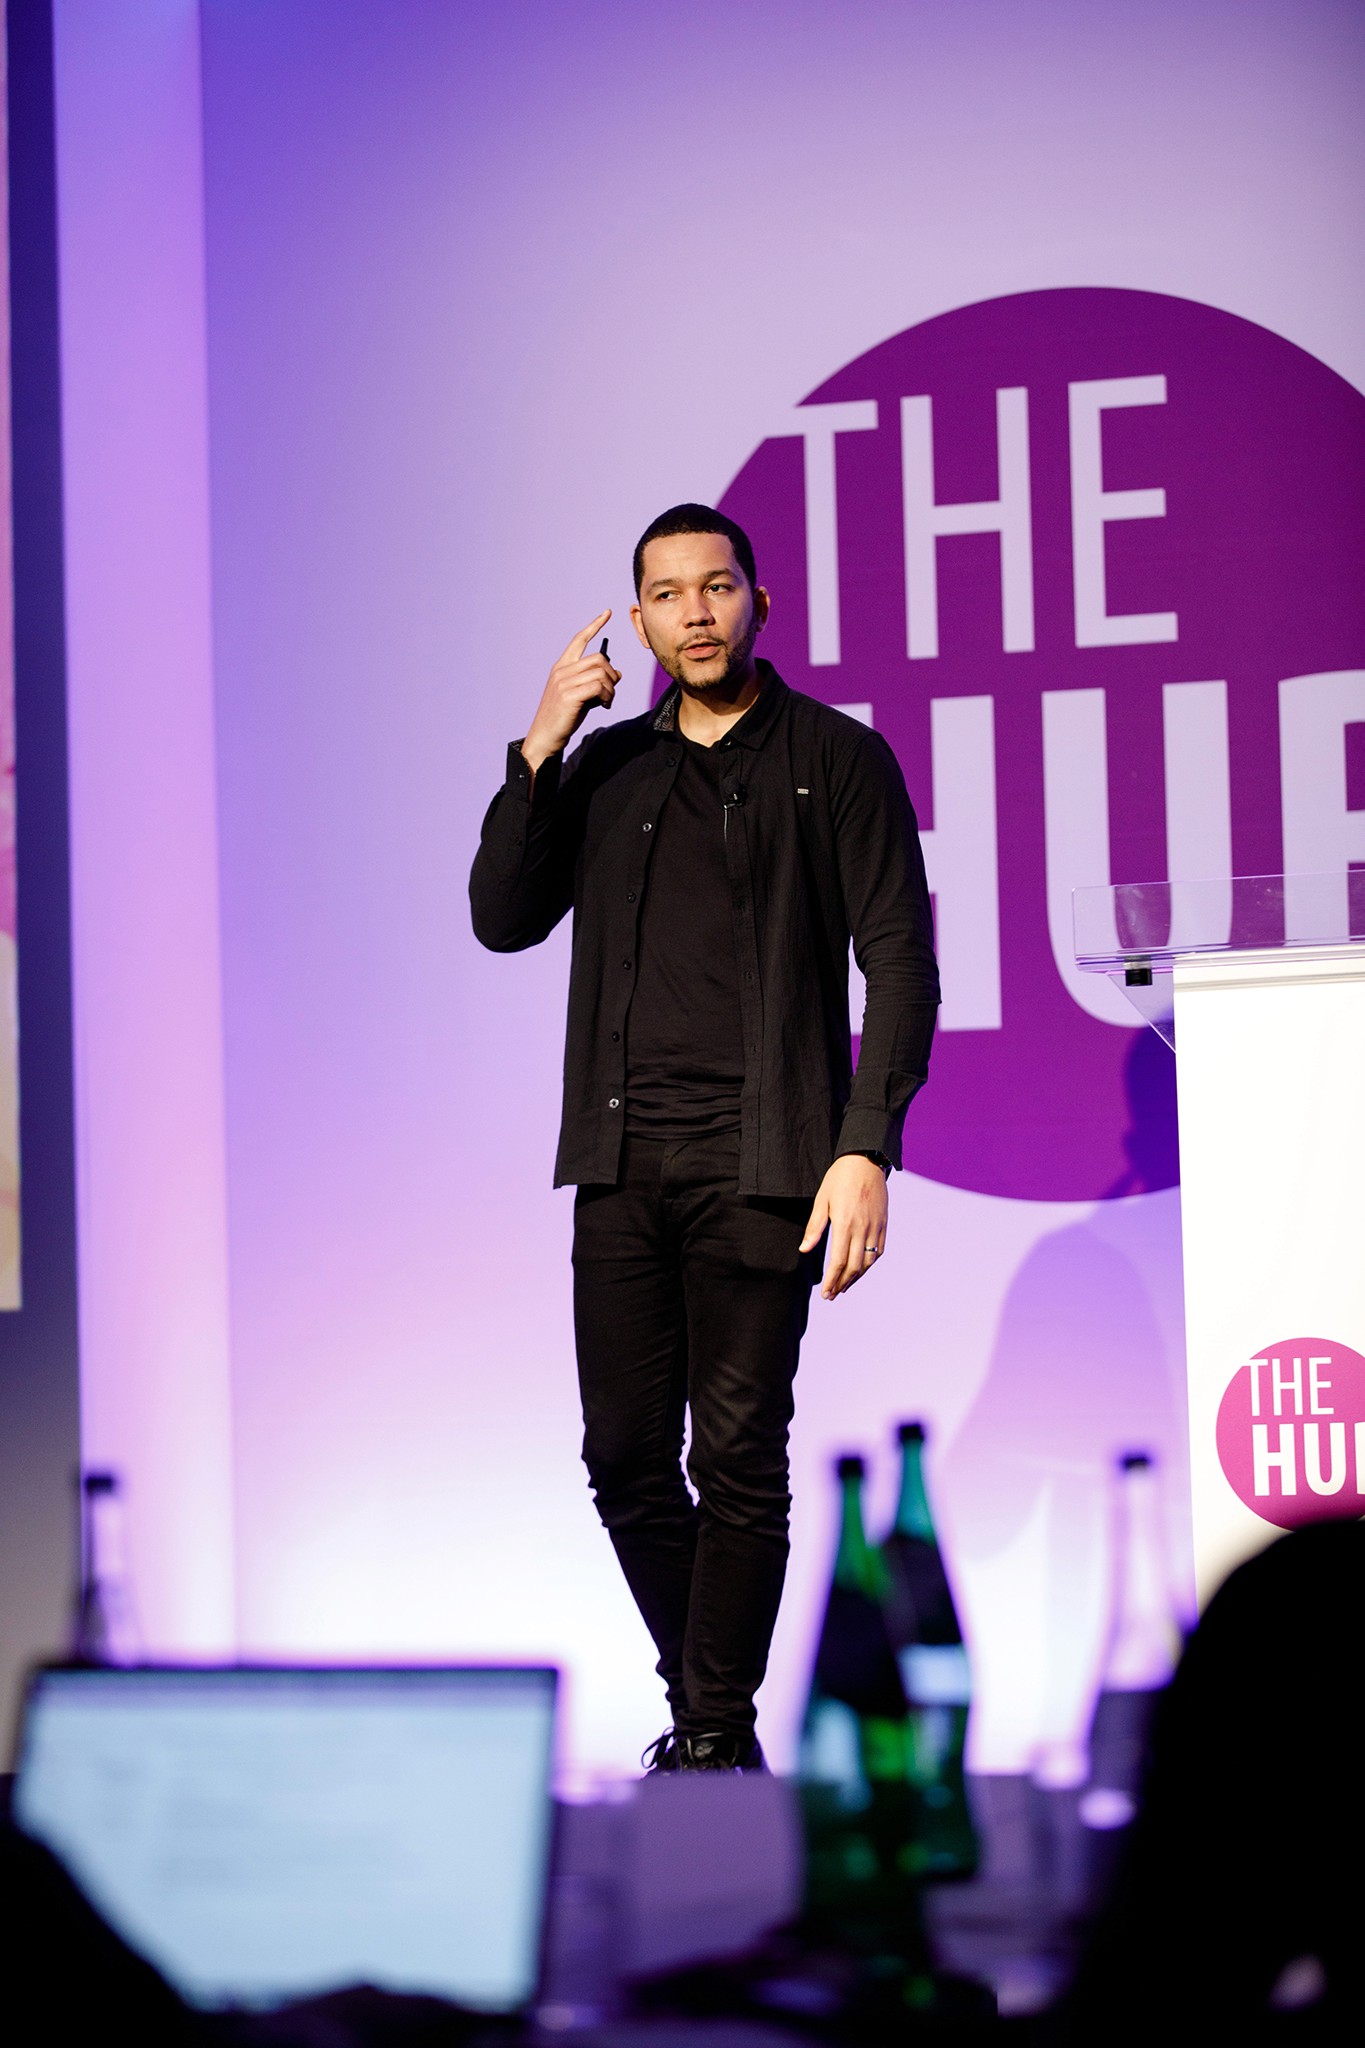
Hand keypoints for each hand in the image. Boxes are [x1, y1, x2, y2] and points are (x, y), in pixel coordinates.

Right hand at [521, 610, 620, 772]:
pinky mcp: (569, 696)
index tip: (607, 612)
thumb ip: (595, 681)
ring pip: (602, 673)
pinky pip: (599, 687)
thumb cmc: (564, 717)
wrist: (545, 736)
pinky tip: (604, 706)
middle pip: (599, 659)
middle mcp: (561, 670)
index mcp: (561, 667)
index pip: (579, 640)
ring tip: (606, 702)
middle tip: (610, 692)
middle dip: (612, 675)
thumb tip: (617, 672)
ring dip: (611, 689)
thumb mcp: (580, 695)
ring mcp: (564, 682)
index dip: (594, 625)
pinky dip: (607, 697)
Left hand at [800, 1155, 887, 1301]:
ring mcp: (876, 1226)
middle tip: (832, 1296)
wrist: (866, 1160)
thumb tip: (804, 1250)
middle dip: (843, 1284)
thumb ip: (815, 1226)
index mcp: (845, 1223)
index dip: (832, 1280)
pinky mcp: (883, 1223)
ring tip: (844, 1286)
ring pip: (869, 1261)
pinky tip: (860, 1269)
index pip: (838, 1261)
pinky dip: (870, 1264)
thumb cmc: (839, 1178)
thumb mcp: (822, 1199)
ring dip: (856, 1277)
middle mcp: (863, 1228)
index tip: (826, 1293)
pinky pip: (879, 1250)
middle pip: (854, 1266)